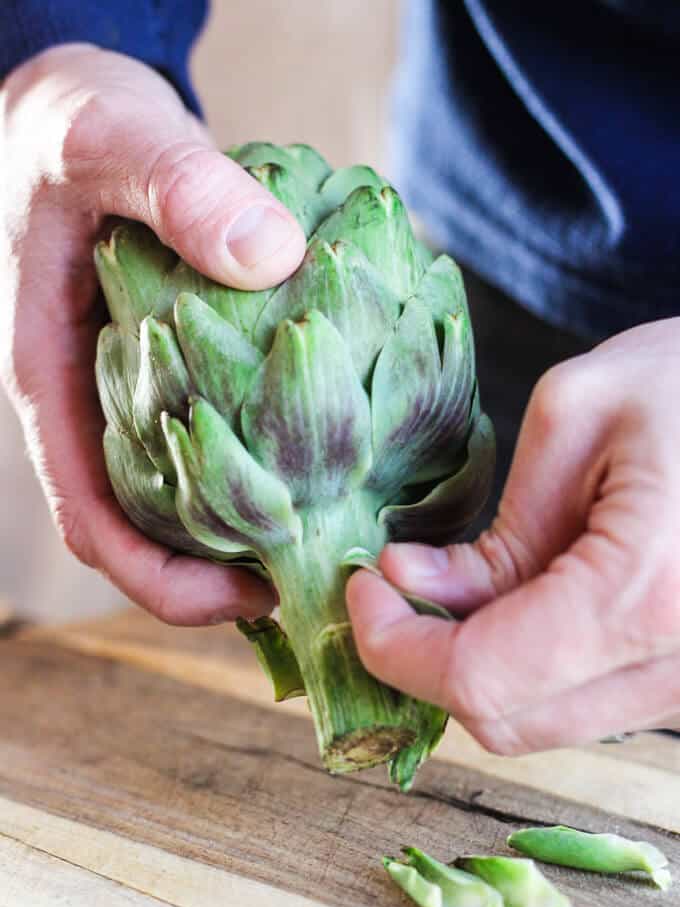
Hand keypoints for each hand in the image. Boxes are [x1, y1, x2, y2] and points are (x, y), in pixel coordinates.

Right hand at [0, 44, 305, 623]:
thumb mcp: (114, 140)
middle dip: (223, 577)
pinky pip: (225, 434)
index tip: (243, 599)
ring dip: (253, 528)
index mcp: (56, 385)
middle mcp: (99, 408)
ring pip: (191, 493)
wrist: (82, 109)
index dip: (161, 582)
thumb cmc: (74, 127)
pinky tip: (336, 450)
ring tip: (338, 534)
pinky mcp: (184, 371)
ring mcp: (140, 394)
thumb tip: (271, 258)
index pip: (93, 523)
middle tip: (315, 581)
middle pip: (152, 532)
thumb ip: (179, 189)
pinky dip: (271, 457)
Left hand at [348, 317, 679, 752]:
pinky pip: (580, 699)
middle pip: (504, 720)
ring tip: (451, 581)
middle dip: (423, 661)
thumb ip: (496, 526)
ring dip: (472, 663)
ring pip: (540, 720)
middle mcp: (676, 665)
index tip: (363, 585)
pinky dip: (523, 662)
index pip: (480, 679)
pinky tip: (510, 597)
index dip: (394, 645)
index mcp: (644, 593)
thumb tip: (412, 584)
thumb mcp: (580, 414)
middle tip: (392, 586)